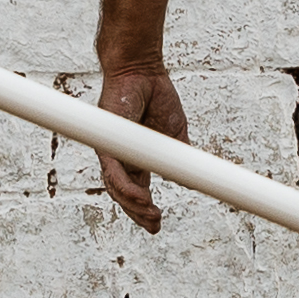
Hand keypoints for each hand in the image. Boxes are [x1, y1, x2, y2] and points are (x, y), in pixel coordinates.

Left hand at [88, 65, 186, 230]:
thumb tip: (190, 180)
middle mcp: (122, 157)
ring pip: (117, 188)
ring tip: (152, 217)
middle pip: (125, 195)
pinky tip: (142, 200)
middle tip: (155, 226)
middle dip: (139, 214)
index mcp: (137, 158)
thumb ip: (180, 155)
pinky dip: (126, 189)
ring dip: (134, 206)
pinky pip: (114, 173)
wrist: (143, 71)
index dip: (144, 210)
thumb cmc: (155, 96)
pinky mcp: (108, 143)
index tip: (156, 224)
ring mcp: (113, 151)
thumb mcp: (175, 133)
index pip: (137, 190)